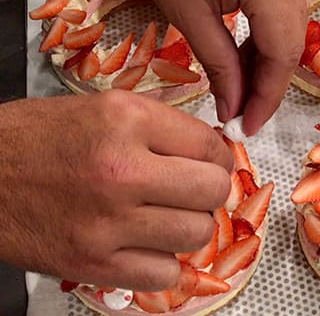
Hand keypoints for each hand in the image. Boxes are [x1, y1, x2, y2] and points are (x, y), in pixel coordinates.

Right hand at [0, 90, 232, 290]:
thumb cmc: (38, 138)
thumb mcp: (102, 109)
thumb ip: (161, 126)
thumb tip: (210, 147)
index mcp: (125, 121)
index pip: (208, 144)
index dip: (220, 155)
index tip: (214, 161)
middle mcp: (121, 170)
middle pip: (212, 190)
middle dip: (212, 189)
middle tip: (197, 187)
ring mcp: (108, 222)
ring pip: (196, 234)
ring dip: (191, 224)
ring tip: (170, 214)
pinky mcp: (93, 262)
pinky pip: (164, 273)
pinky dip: (164, 259)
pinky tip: (148, 243)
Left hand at [138, 0, 306, 134]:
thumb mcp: (186, 8)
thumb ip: (217, 62)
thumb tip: (233, 106)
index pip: (281, 56)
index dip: (266, 98)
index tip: (247, 128)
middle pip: (291, 45)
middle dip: (266, 86)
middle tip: (242, 115)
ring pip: (288, 30)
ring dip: (264, 65)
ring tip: (238, 92)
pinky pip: (281, 12)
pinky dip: (263, 40)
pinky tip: (243, 58)